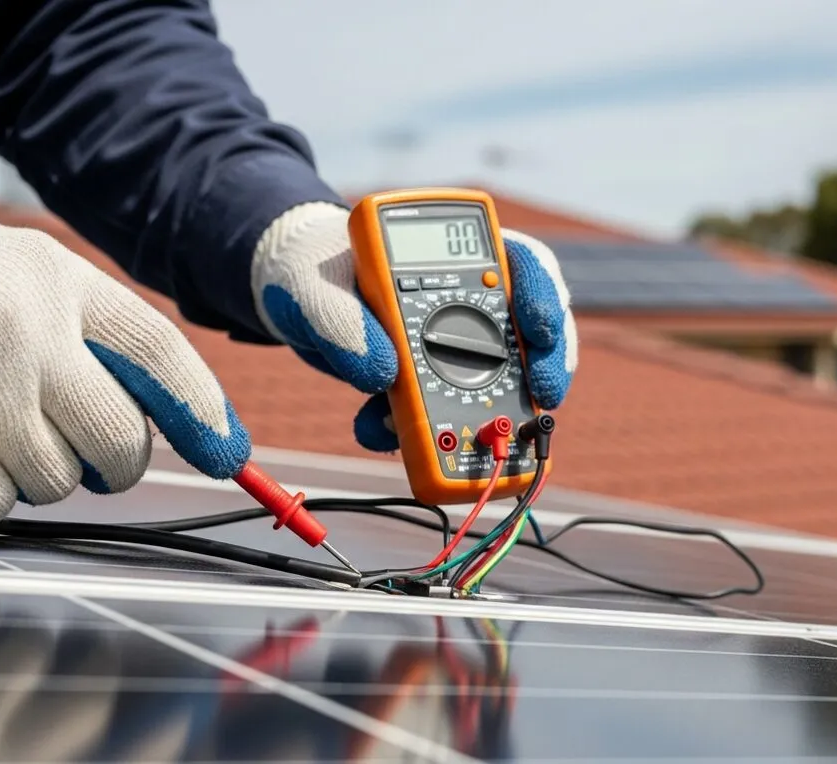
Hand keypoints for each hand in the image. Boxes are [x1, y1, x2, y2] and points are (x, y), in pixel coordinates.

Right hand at [0, 181, 248, 529]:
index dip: (203, 411)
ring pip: (56, 482)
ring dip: (35, 472)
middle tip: (87, 454)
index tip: (228, 454)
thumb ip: (94, 330)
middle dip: (115, 463)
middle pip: (120, 441)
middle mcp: (25, 333)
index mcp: (57, 283)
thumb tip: (178, 413)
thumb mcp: (23, 272)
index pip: (159, 354)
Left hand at [251, 202, 577, 451]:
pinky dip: (426, 436)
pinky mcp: (435, 388)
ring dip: (487, 414)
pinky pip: (448, 418)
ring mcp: (459, 347)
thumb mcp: (316, 288)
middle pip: (532, 333)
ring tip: (457, 437)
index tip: (538, 329)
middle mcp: (471, 302)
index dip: (543, 297)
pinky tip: (387, 432)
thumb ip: (343, 322)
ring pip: (502, 385)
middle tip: (540, 397)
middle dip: (538, 370)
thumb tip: (381, 373)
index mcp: (456, 257)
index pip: (522, 265)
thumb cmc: (311, 272)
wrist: (293, 303)